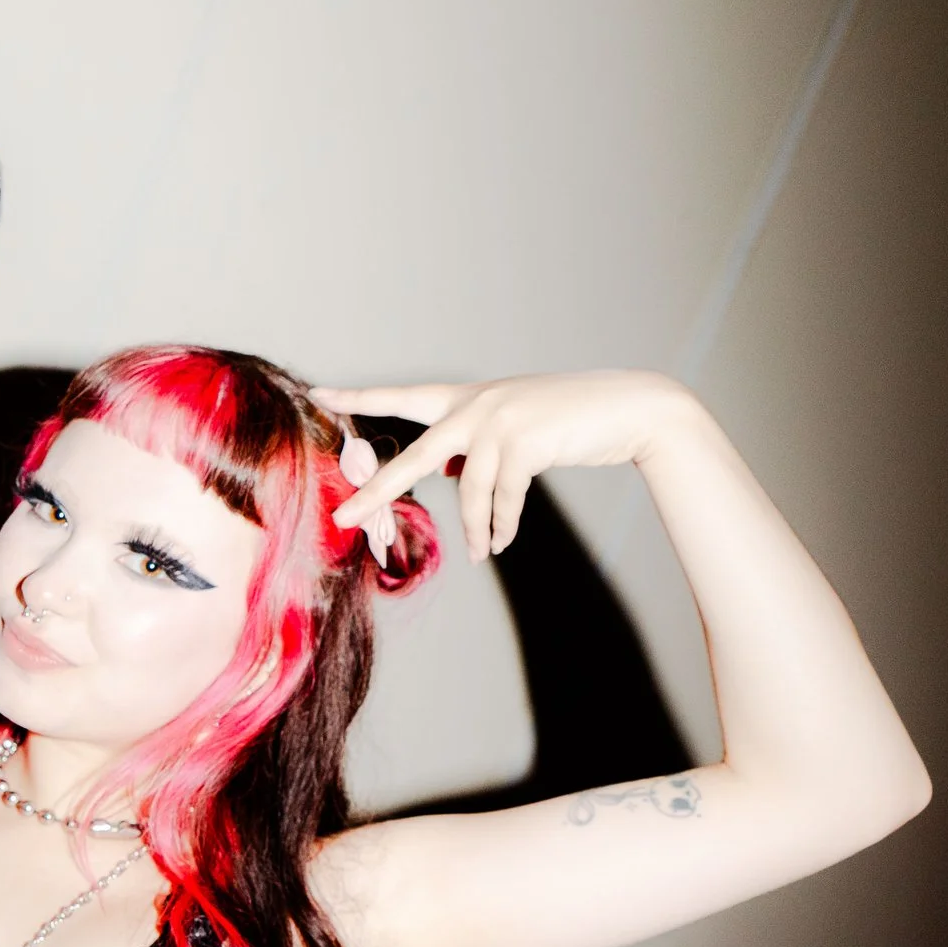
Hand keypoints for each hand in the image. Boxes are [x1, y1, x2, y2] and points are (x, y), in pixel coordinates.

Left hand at [316, 371, 698, 561]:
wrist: (629, 409)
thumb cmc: (570, 421)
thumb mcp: (513, 428)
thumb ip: (475, 447)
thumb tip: (450, 474)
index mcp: (467, 398)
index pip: (402, 397)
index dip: (360, 397)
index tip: (318, 394)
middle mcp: (476, 404)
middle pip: (414, 457)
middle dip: (377, 491)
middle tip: (343, 517)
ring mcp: (499, 420)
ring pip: (468, 490)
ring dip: (475, 528)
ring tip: (480, 552)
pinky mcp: (525, 441)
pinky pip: (501, 497)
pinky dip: (501, 524)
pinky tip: (501, 540)